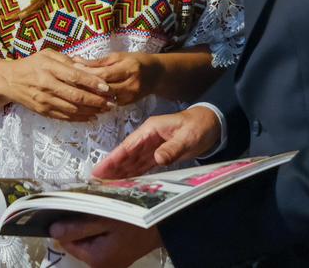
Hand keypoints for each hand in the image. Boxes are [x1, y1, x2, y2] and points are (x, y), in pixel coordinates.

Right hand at [0, 49, 112, 120]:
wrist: (9, 81)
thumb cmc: (31, 64)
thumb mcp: (47, 54)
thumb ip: (67, 59)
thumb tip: (87, 65)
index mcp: (49, 68)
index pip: (75, 76)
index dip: (92, 83)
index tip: (107, 87)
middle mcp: (47, 85)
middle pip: (76, 96)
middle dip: (96, 101)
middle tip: (111, 102)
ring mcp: (44, 100)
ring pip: (72, 109)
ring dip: (91, 111)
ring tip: (105, 110)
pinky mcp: (43, 111)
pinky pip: (64, 117)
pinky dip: (79, 118)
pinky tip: (91, 117)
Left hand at [49, 217, 161, 267]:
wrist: (165, 225)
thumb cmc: (135, 220)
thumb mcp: (104, 219)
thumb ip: (77, 227)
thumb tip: (52, 231)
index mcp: (94, 259)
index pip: (67, 241)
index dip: (68, 223)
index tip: (75, 207)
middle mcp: (100, 266)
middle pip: (78, 242)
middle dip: (81, 224)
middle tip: (92, 206)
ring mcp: (110, 263)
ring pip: (89, 241)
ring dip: (92, 225)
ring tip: (102, 211)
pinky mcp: (118, 256)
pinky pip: (101, 242)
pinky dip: (102, 230)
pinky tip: (110, 218)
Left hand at [74, 53, 161, 105]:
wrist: (156, 75)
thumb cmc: (136, 61)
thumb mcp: (119, 56)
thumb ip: (98, 61)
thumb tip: (76, 60)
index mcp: (129, 69)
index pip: (105, 74)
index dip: (88, 73)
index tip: (73, 69)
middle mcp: (131, 85)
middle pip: (103, 89)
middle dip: (86, 86)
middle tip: (69, 82)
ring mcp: (130, 97)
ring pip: (104, 99)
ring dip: (89, 95)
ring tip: (75, 90)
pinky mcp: (127, 105)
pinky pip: (108, 104)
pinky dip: (96, 101)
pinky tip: (85, 97)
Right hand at [90, 107, 219, 178]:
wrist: (212, 123)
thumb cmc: (199, 126)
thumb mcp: (187, 136)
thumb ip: (172, 147)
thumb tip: (156, 158)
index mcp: (150, 130)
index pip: (128, 146)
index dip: (113, 158)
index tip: (99, 169)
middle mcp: (148, 138)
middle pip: (126, 155)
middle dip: (112, 167)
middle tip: (96, 181)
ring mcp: (153, 146)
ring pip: (133, 161)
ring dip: (121, 172)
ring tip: (106, 184)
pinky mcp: (160, 154)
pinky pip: (143, 165)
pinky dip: (134, 173)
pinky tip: (126, 181)